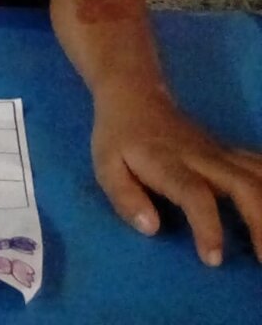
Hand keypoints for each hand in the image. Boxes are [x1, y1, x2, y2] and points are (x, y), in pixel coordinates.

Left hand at [91, 86, 261, 266]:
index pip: (194, 193)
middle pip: (243, 185)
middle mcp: (201, 156)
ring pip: (259, 175)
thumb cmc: (119, 136)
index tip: (213, 258)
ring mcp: (220, 152)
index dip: (207, 226)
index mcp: (167, 161)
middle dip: (260, 223)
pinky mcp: (229, 153)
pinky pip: (259, 166)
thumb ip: (125, 197)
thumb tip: (151, 228)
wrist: (135, 95)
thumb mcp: (106, 165)